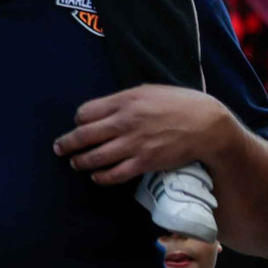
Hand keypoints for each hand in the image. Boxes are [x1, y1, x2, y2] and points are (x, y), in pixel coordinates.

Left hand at [54, 85, 235, 184]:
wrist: (207, 125)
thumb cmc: (178, 103)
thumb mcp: (147, 91)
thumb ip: (123, 100)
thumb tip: (103, 109)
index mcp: (124, 101)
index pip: (85, 112)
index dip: (78, 120)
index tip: (78, 125)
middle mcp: (125, 122)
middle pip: (83, 135)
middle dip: (67, 144)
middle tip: (59, 148)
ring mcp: (134, 144)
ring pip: (95, 157)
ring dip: (80, 162)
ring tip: (75, 163)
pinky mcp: (145, 162)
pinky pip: (116, 174)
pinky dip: (102, 177)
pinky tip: (96, 176)